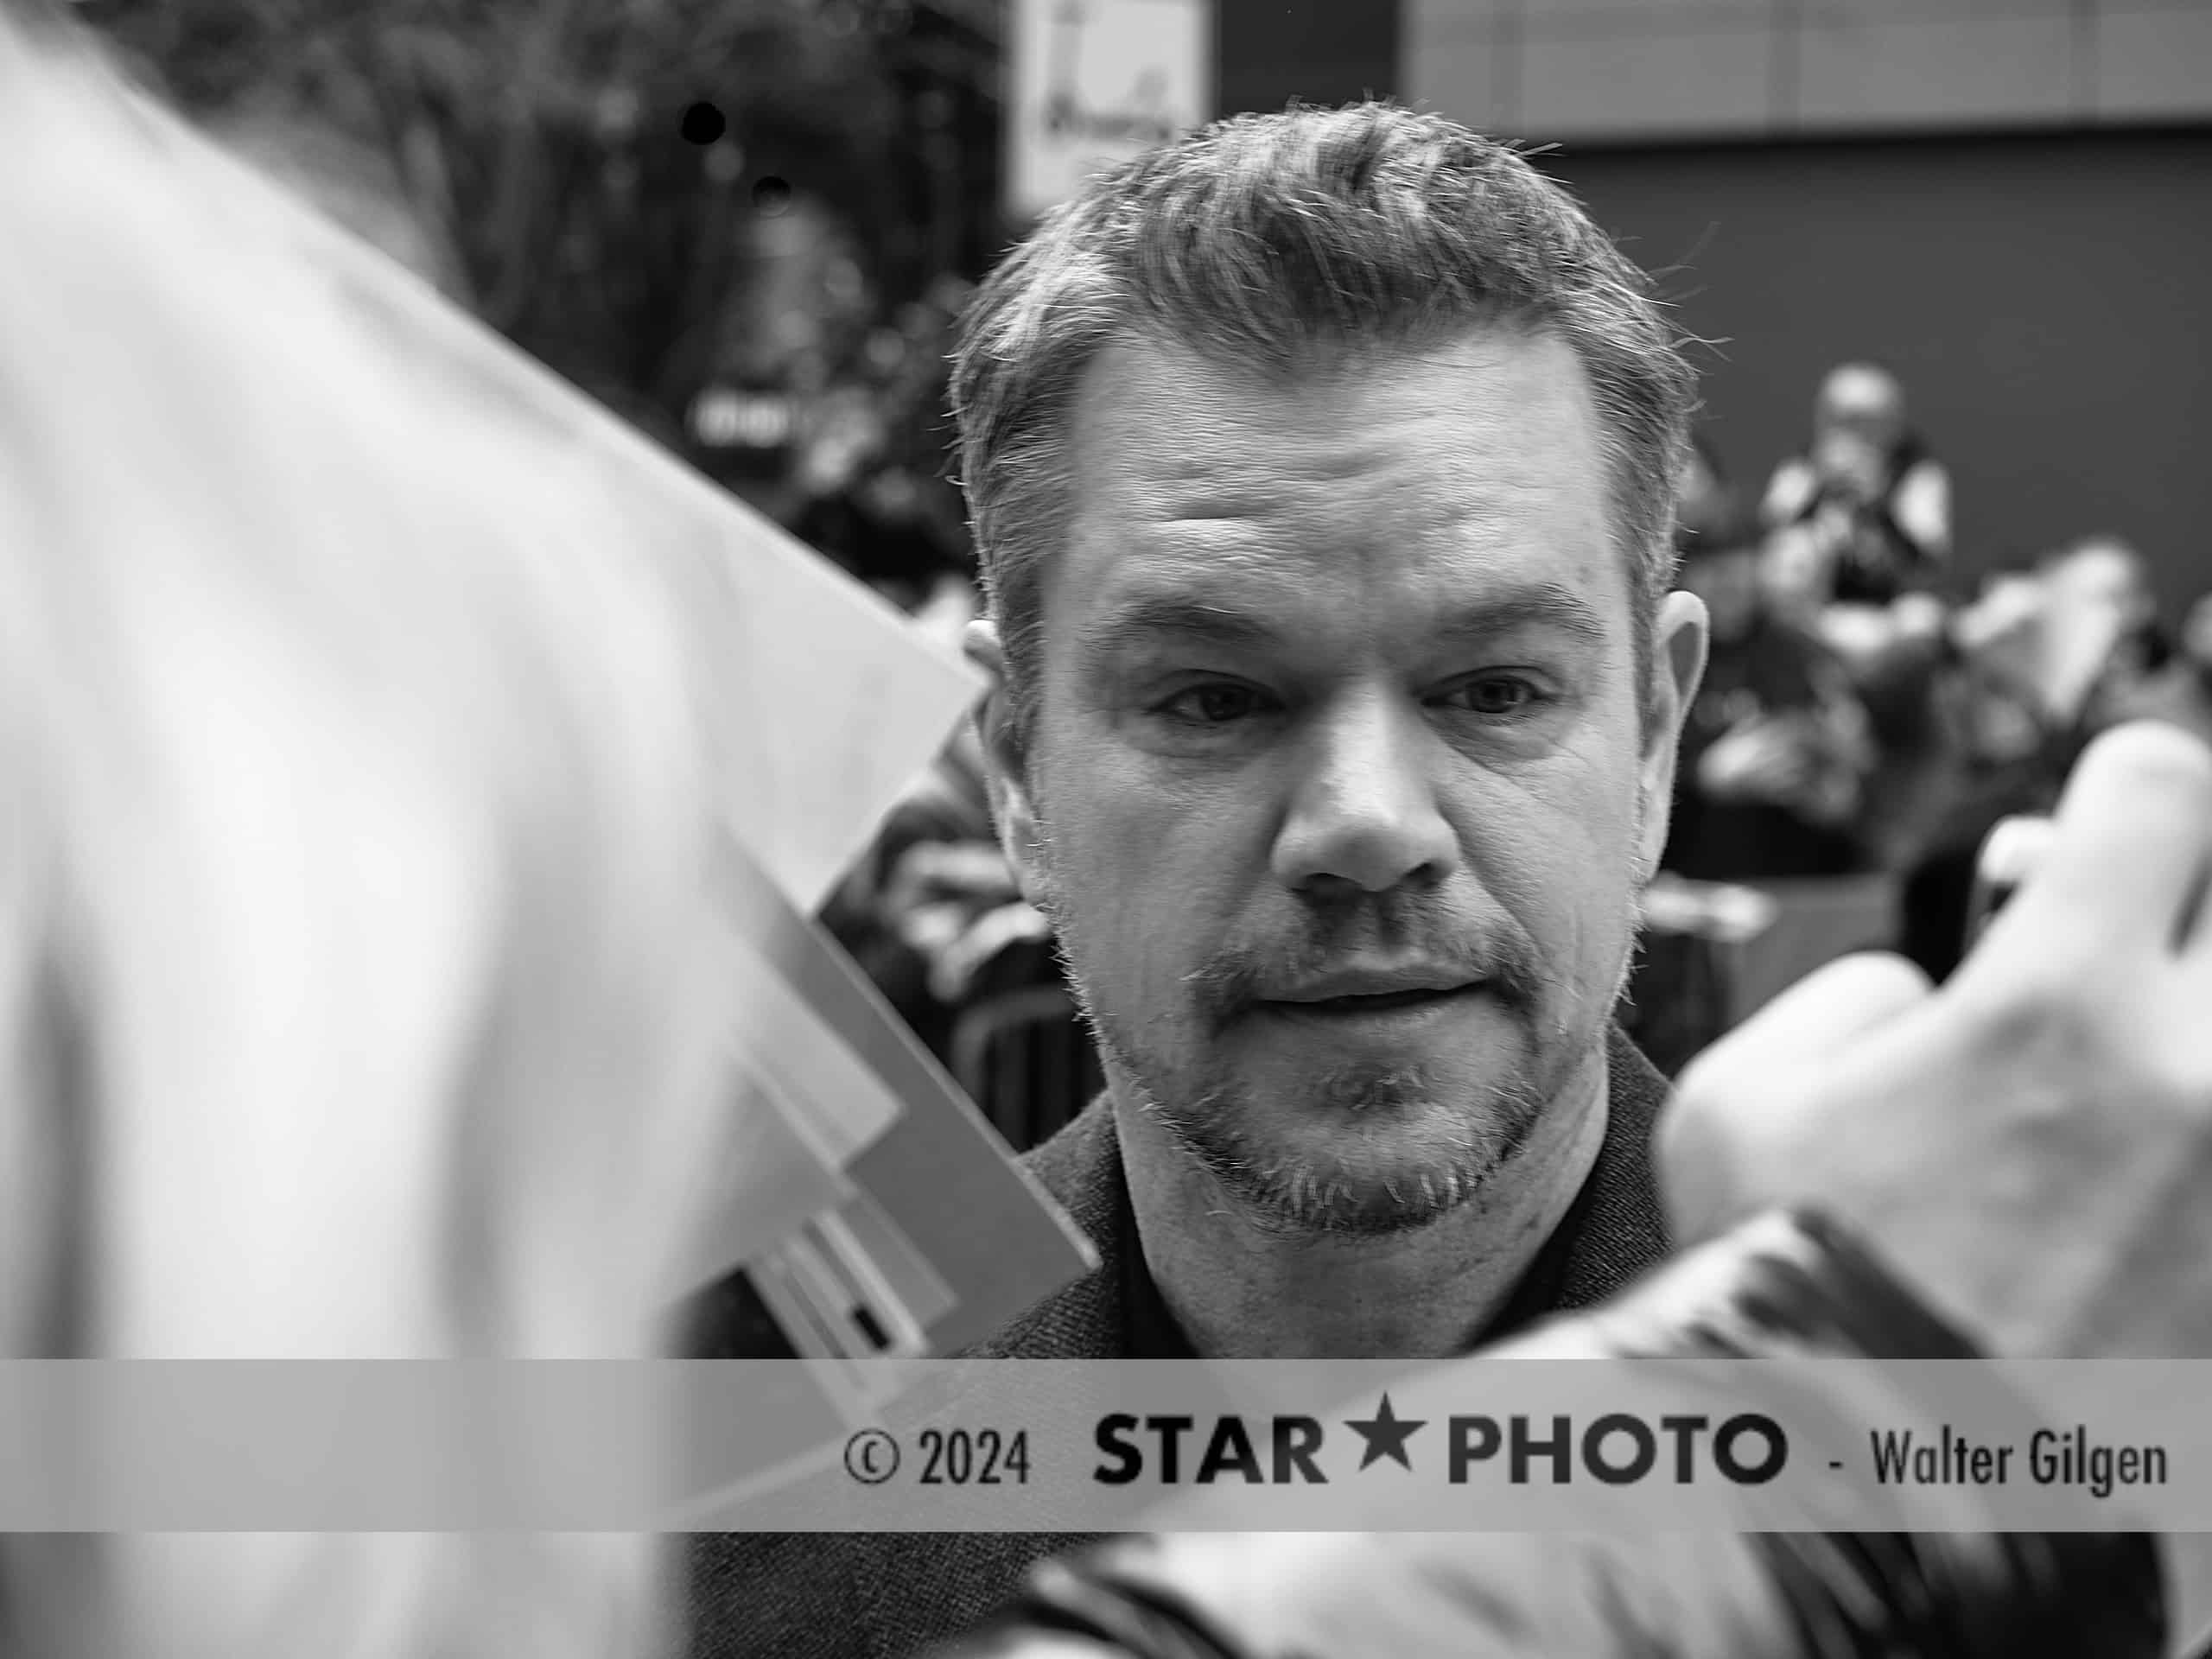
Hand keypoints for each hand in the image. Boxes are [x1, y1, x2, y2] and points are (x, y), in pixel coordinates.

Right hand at [1659, 721, 2211, 1357]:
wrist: (1875, 1501)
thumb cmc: (1788, 1301)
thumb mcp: (1742, 1106)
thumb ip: (1847, 999)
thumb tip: (1932, 996)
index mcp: (2057, 1010)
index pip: (2161, 793)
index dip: (2124, 779)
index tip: (2102, 804)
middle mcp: (2193, 1081)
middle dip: (2183, 897)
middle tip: (2117, 941)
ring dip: (2184, 1021)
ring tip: (2115, 1066)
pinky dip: (2183, 1138)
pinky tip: (2117, 1174)